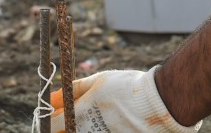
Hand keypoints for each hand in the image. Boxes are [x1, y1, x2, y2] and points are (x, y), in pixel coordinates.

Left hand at [50, 67, 200, 131]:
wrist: (162, 103)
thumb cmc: (128, 88)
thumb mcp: (98, 82)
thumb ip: (73, 90)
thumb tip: (52, 96)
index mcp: (80, 116)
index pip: (51, 126)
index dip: (49, 121)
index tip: (54, 117)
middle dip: (66, 127)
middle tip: (77, 119)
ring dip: (84, 130)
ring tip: (100, 120)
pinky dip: (100, 132)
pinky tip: (112, 126)